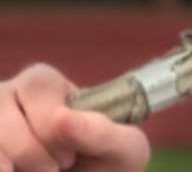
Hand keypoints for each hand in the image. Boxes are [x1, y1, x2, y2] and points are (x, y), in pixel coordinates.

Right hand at [0, 64, 149, 171]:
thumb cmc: (103, 167)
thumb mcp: (123, 152)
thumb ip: (104, 133)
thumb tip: (61, 118)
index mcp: (43, 85)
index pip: (37, 88)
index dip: (53, 127)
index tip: (70, 155)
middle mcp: (5, 96)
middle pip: (1, 114)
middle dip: (31, 153)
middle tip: (51, 169)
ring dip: (10, 165)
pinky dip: (2, 168)